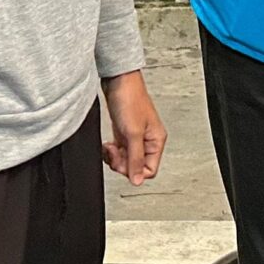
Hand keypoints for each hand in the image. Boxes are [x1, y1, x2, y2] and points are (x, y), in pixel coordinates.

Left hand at [101, 69, 166, 184]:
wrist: (117, 81)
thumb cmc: (130, 99)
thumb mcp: (133, 133)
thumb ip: (135, 159)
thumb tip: (137, 181)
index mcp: (156, 141)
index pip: (149, 170)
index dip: (134, 171)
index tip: (123, 163)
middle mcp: (147, 140)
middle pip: (135, 166)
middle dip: (122, 163)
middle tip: (114, 153)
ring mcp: (135, 137)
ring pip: (125, 159)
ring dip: (114, 158)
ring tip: (109, 147)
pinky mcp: (124, 132)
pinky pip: (118, 151)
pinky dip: (111, 151)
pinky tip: (107, 144)